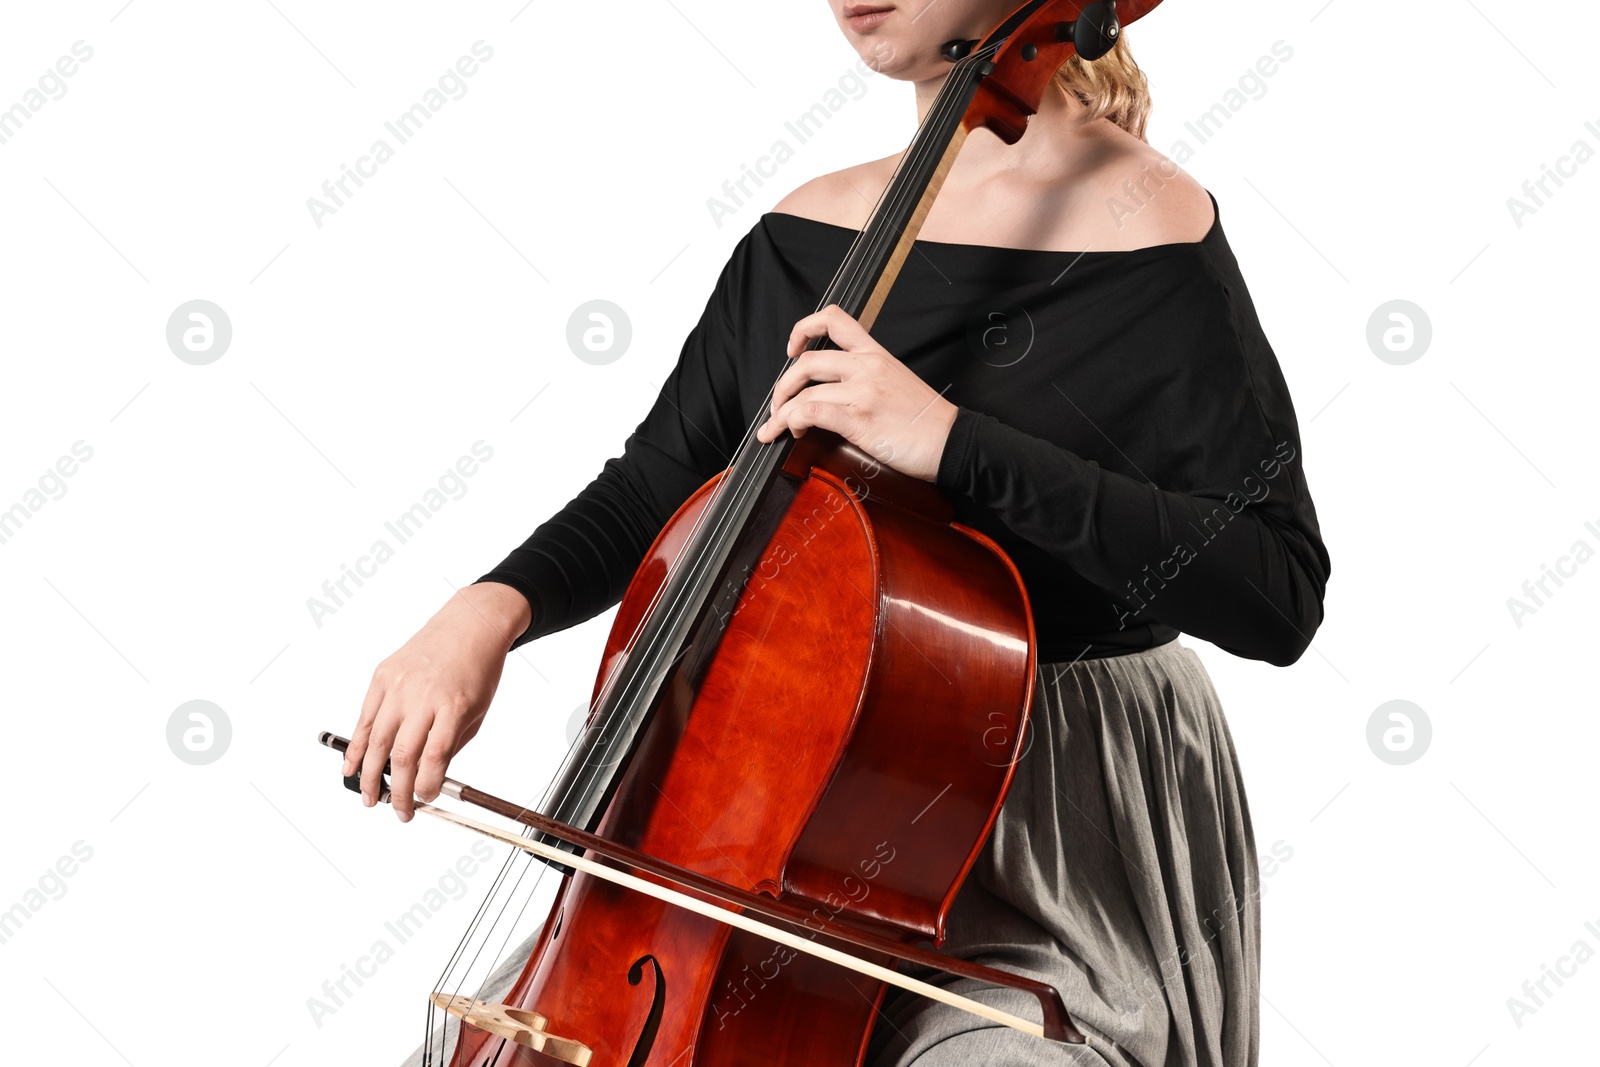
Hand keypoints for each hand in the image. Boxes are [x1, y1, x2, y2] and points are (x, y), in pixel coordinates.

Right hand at [342, 582, 530, 820]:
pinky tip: (350, 766)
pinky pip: (365, 717)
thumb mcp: (478, 710)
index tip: (425, 800)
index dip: (426, 787)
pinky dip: (354, 745)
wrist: (469, 624)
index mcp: (454, 706)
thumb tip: (428, 777)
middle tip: (398, 810)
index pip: (434, 758)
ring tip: (370, 797)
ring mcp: (399, 685)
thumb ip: (452, 743)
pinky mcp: (383, 676)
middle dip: (397, 791)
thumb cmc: (477, 668)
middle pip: (402, 755)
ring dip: (369, 775)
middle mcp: (423, 695)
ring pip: (377, 740)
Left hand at [755, 304, 957, 481]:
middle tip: (778, 404)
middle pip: (807, 362)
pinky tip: (792, 431)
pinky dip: (791, 421)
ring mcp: (863, 391)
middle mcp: (867, 367)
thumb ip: (865, 379)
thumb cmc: (927, 421)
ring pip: (804, 391)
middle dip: (782, 386)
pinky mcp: (859, 418)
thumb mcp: (896, 383)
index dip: (804, 328)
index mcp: (876, 354)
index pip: (834, 319)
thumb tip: (831, 394)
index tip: (793, 348)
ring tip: (779, 426)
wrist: (951, 442)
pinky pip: (811, 411)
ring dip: (782, 411)